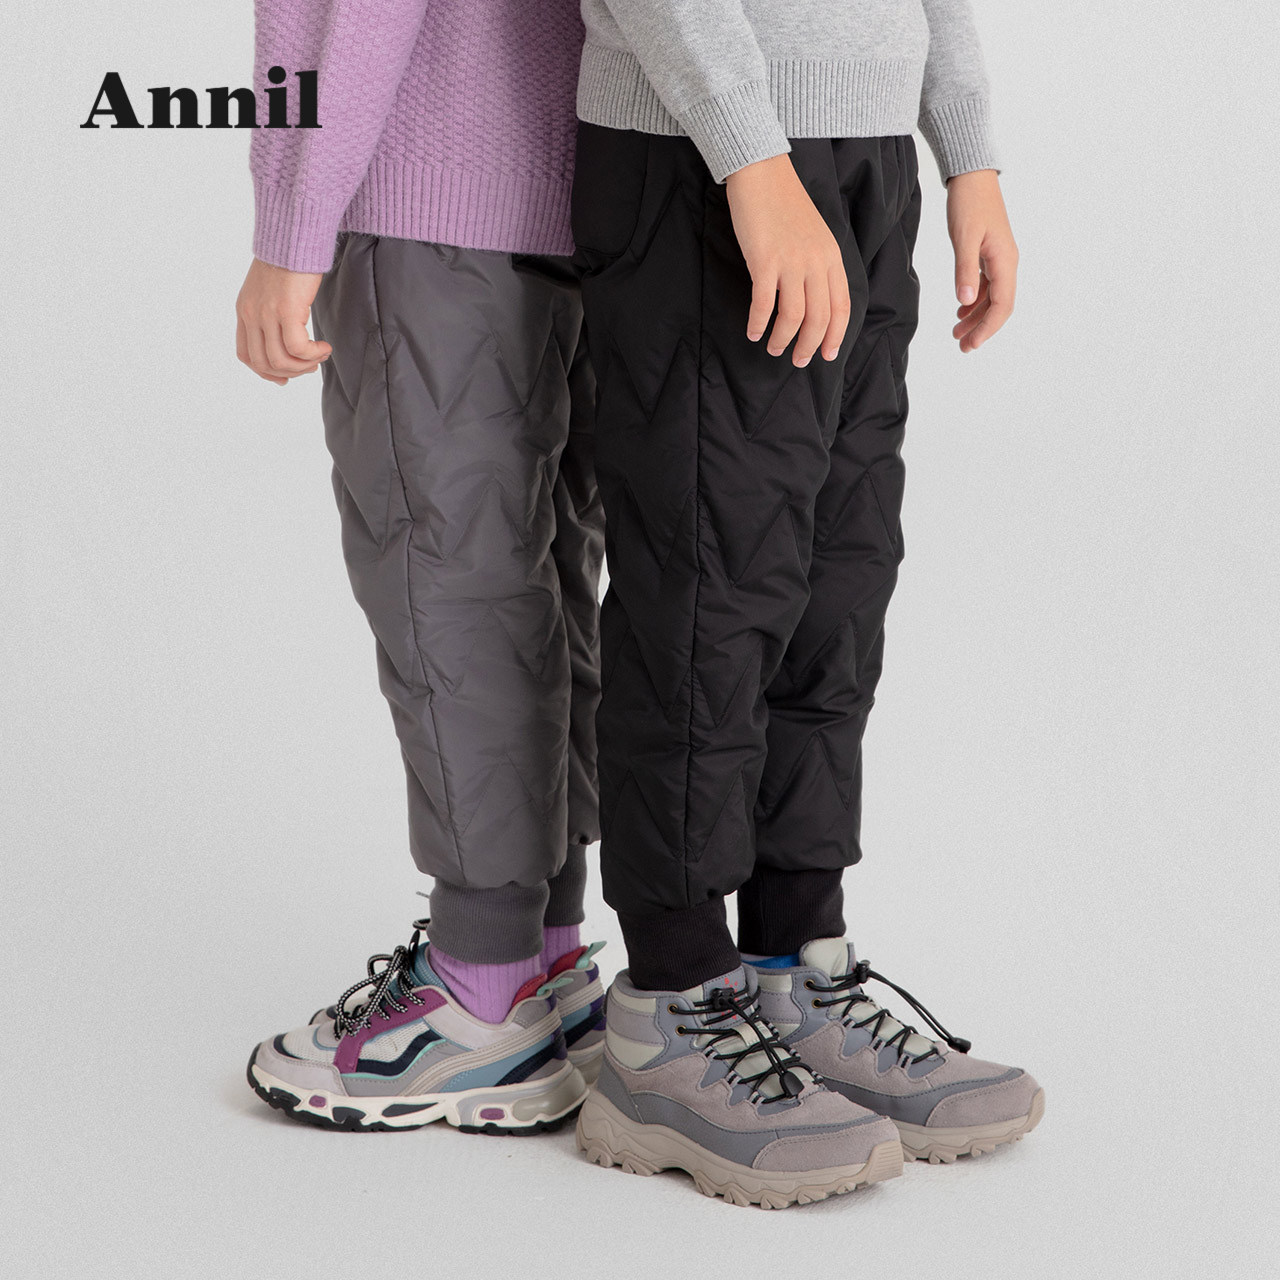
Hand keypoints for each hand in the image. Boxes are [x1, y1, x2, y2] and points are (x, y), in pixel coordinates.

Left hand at [235, 259, 330, 384]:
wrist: (293, 238)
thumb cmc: (288, 260)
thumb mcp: (271, 291)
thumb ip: (271, 314)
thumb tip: (287, 338)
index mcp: (245, 311)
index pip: (246, 354)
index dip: (265, 372)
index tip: (285, 377)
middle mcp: (252, 315)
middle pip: (263, 363)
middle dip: (289, 372)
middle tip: (309, 366)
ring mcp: (267, 314)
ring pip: (280, 360)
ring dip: (303, 365)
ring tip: (320, 355)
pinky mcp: (286, 310)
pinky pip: (297, 348)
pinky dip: (312, 354)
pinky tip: (324, 347)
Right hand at [725, 155, 850, 366]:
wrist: (761, 172)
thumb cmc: (783, 203)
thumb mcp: (814, 233)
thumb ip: (817, 264)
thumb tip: (811, 299)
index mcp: (831, 256)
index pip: (841, 306)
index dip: (835, 335)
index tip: (827, 354)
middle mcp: (816, 261)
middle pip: (819, 317)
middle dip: (809, 345)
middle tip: (798, 361)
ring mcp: (791, 261)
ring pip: (793, 316)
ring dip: (783, 339)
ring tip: (774, 349)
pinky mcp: (765, 260)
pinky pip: (764, 303)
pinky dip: (758, 322)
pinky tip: (753, 331)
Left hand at [947, 169, 1017, 352]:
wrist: (972, 176)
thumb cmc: (968, 203)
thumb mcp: (963, 238)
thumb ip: (964, 270)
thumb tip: (965, 301)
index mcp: (1005, 261)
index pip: (1002, 305)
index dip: (988, 328)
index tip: (971, 344)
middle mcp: (1007, 262)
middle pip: (999, 306)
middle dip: (982, 329)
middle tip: (962, 347)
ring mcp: (999, 259)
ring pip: (991, 298)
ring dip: (975, 317)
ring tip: (956, 333)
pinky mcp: (989, 254)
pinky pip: (986, 285)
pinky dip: (974, 300)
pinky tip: (960, 310)